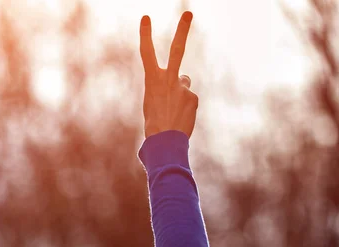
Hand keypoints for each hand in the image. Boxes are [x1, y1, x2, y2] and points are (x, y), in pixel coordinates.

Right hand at [140, 11, 197, 137]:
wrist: (163, 141)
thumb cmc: (154, 124)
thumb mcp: (153, 102)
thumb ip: (167, 86)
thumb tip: (185, 78)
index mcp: (151, 80)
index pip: (146, 53)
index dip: (145, 34)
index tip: (146, 17)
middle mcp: (168, 79)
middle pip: (177, 49)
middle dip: (182, 30)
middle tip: (188, 13)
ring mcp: (182, 87)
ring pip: (184, 81)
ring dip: (180, 92)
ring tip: (173, 110)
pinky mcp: (192, 97)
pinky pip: (189, 98)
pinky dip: (185, 107)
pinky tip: (180, 118)